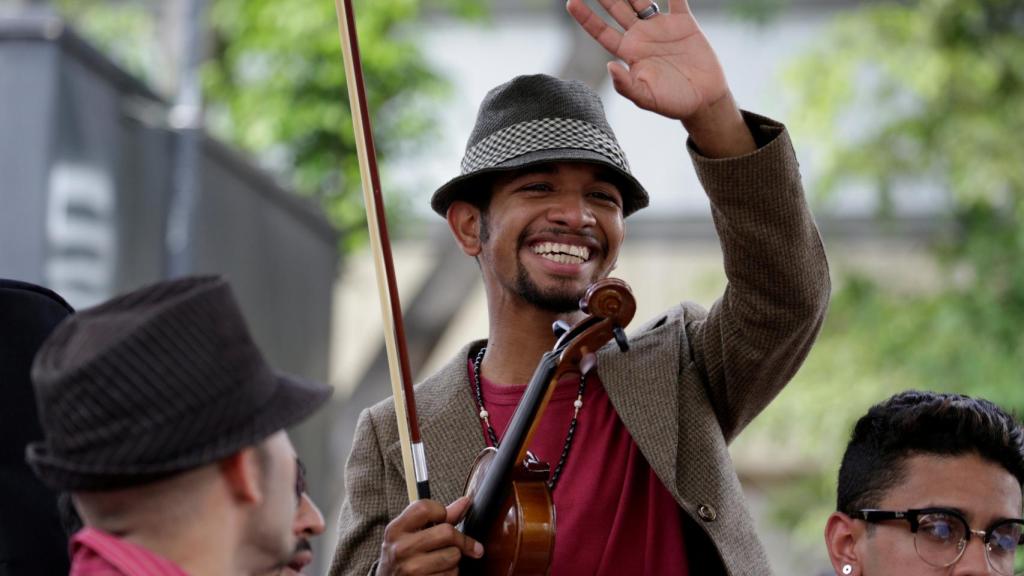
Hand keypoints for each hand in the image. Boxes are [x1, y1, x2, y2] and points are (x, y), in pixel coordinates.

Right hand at [377, 497, 483, 575]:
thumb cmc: (404, 555)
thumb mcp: (411, 534)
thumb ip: (438, 517)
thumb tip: (465, 502)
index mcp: (396, 530)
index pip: (425, 507)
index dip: (441, 511)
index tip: (444, 519)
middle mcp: (401, 548)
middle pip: (446, 532)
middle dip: (458, 538)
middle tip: (459, 543)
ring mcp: (411, 569)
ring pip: (454, 555)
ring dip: (454, 557)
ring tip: (442, 559)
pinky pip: (452, 574)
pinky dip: (451, 573)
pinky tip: (439, 572)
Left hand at [567, 0, 755, 156]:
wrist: (704, 99)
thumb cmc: (672, 103)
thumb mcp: (646, 98)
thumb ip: (625, 85)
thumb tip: (609, 66)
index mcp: (629, 53)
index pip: (601, 31)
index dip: (586, 17)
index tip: (570, 2)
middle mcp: (641, 36)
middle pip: (617, 8)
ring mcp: (661, 27)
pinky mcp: (683, 22)